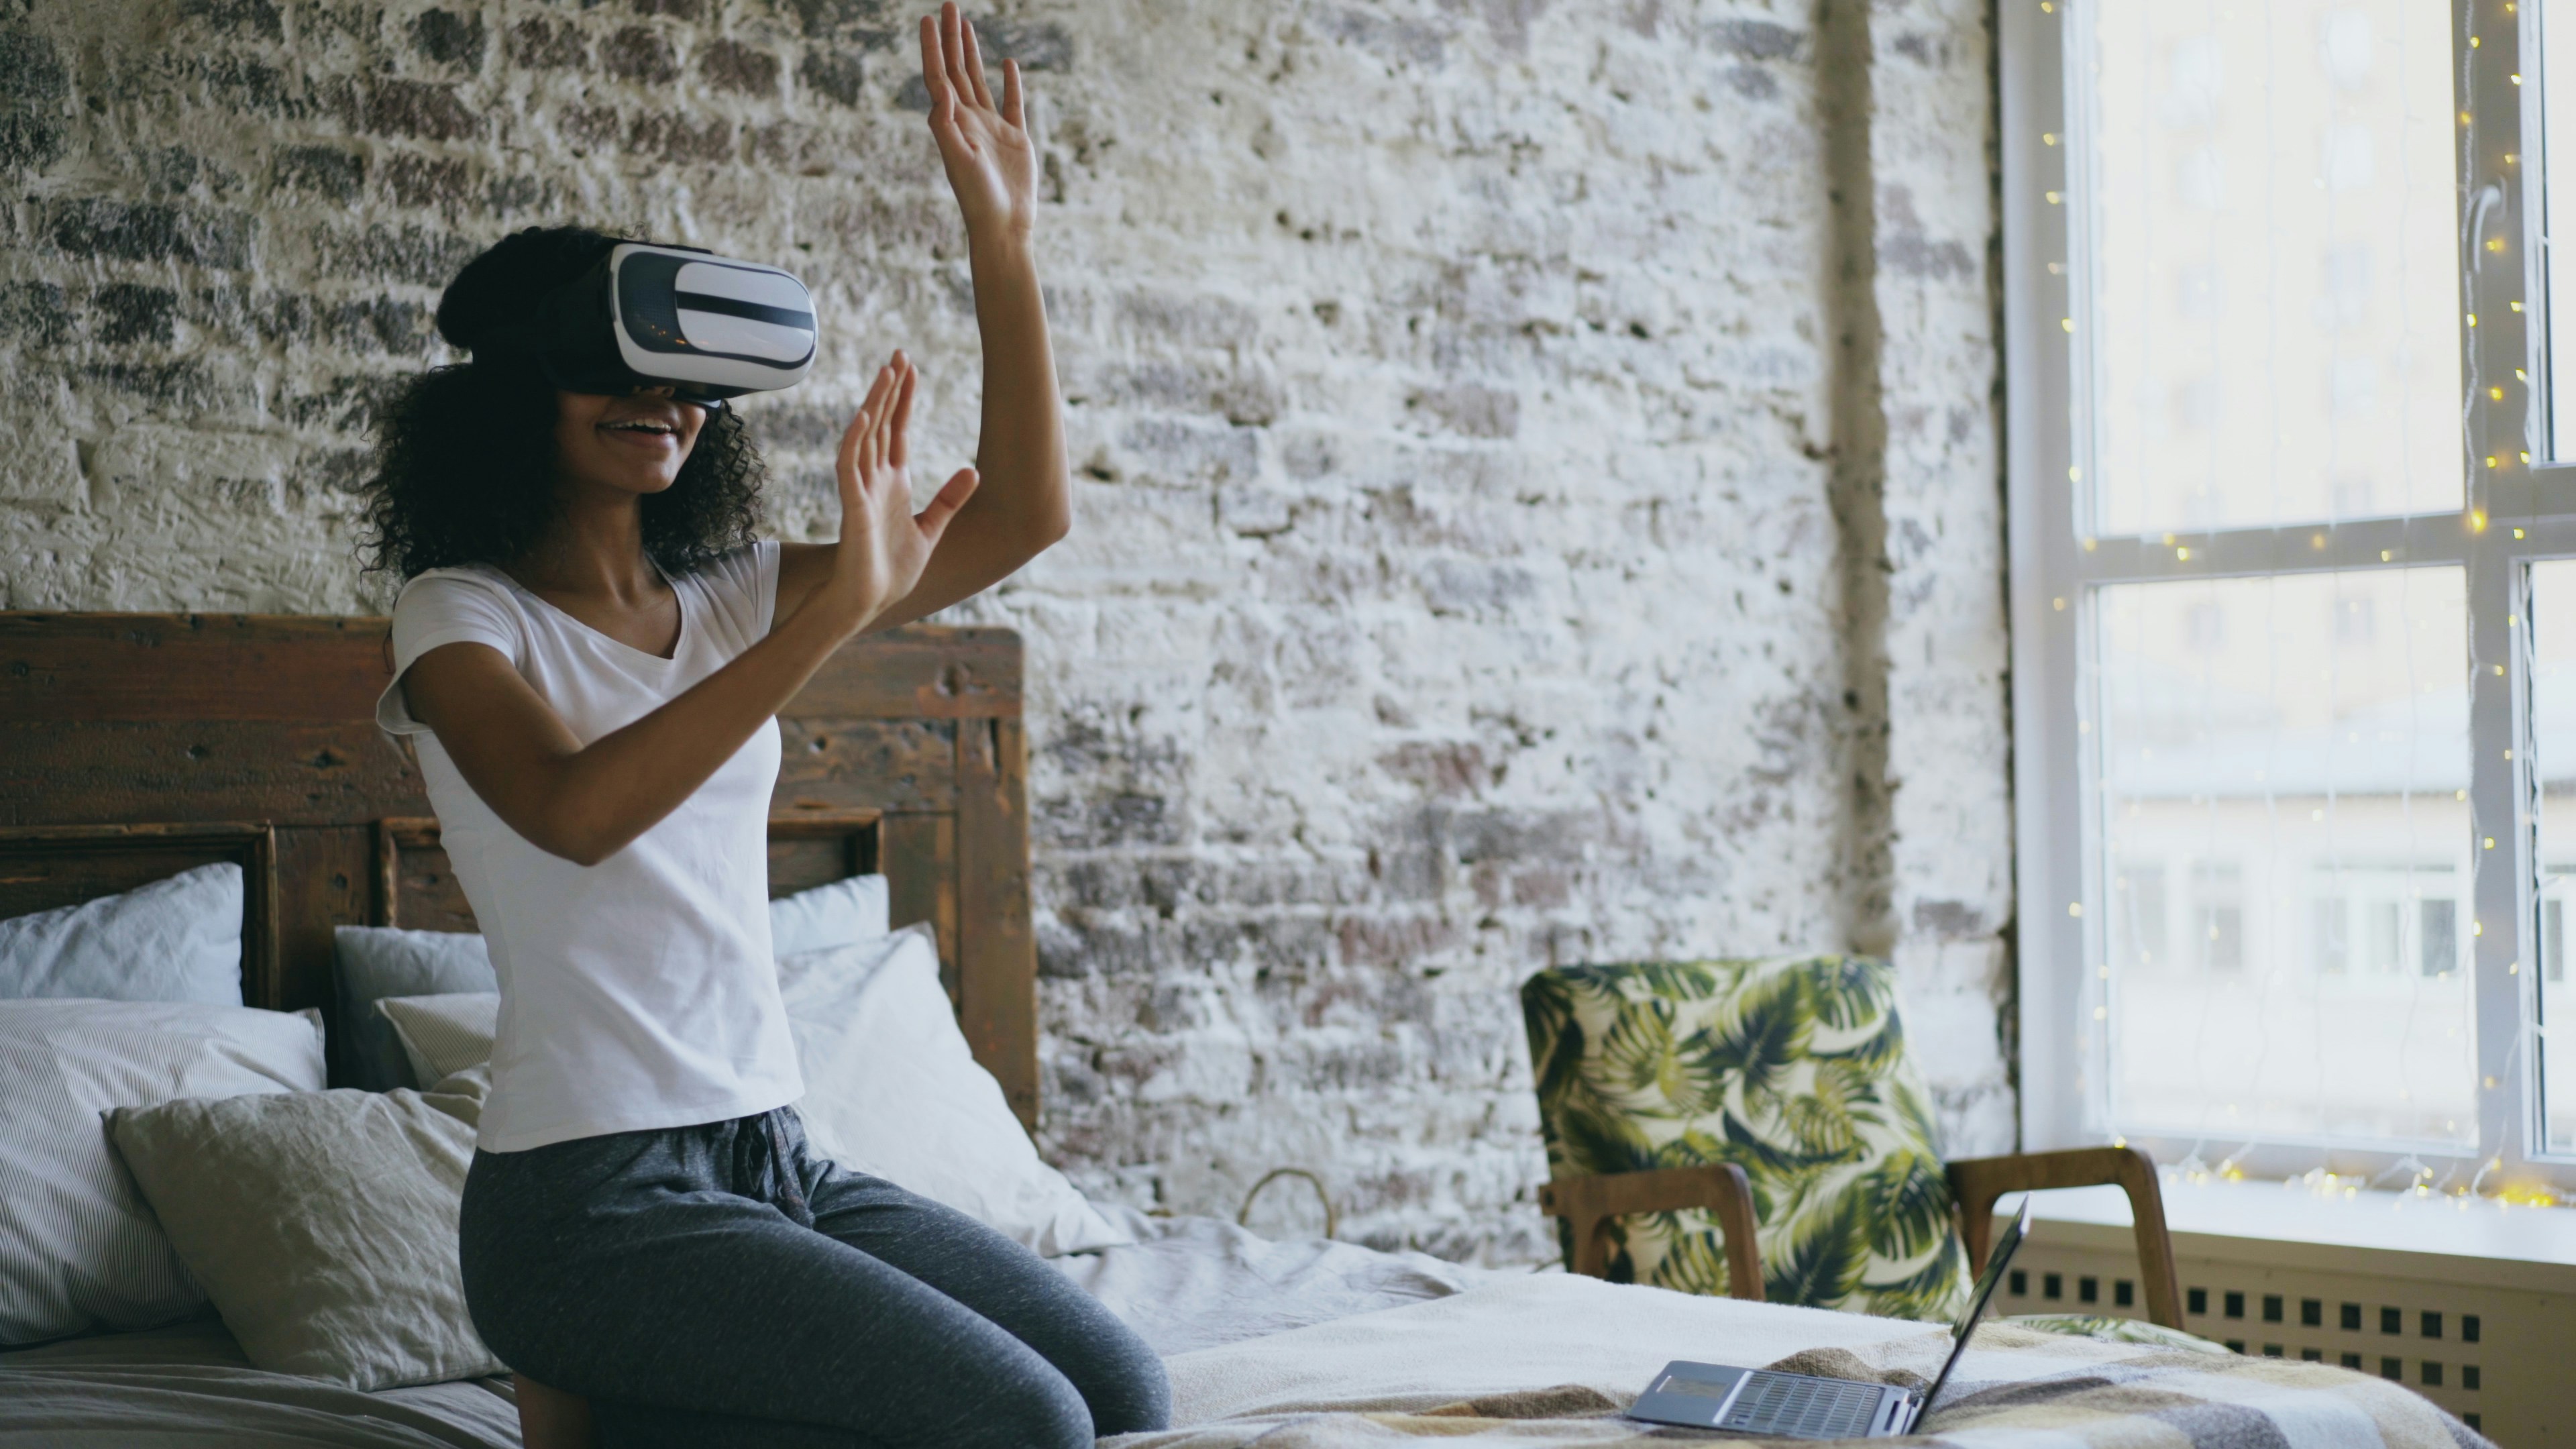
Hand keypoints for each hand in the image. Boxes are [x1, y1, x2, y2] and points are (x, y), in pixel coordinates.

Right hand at [807, 350, 979, 637]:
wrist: (871, 601)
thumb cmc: (893, 570)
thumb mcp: (932, 529)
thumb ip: (950, 500)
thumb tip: (974, 471)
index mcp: (893, 483)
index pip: (896, 430)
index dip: (903, 399)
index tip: (909, 368)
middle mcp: (875, 480)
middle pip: (881, 424)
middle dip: (889, 389)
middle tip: (898, 354)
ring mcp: (862, 490)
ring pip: (865, 437)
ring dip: (874, 405)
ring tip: (886, 374)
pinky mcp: (853, 507)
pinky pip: (849, 467)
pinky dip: (854, 442)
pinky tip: (863, 417)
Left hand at [920, 3, 1036, 243]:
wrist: (1003, 225)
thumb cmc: (977, 197)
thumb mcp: (957, 160)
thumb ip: (946, 125)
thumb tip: (939, 91)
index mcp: (951, 122)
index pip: (938, 76)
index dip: (932, 47)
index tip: (926, 19)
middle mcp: (968, 119)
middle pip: (957, 69)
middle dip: (951, 37)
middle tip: (948, 5)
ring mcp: (991, 127)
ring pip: (978, 80)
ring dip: (971, 51)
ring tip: (966, 24)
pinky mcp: (1015, 137)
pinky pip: (1011, 102)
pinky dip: (1009, 82)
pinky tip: (1007, 63)